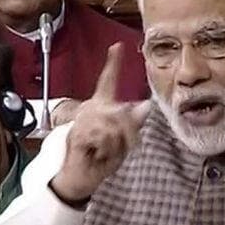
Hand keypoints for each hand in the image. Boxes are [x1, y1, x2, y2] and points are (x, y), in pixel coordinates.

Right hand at [51, 43, 150, 202]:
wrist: (82, 177)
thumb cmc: (101, 158)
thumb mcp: (123, 142)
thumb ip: (133, 124)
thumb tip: (147, 105)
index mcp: (101, 107)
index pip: (108, 81)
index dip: (113, 63)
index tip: (117, 46)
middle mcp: (90, 109)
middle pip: (120, 110)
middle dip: (128, 132)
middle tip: (123, 146)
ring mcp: (82, 121)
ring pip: (112, 125)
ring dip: (115, 143)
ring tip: (105, 151)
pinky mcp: (76, 133)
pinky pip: (102, 136)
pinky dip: (105, 149)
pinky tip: (97, 153)